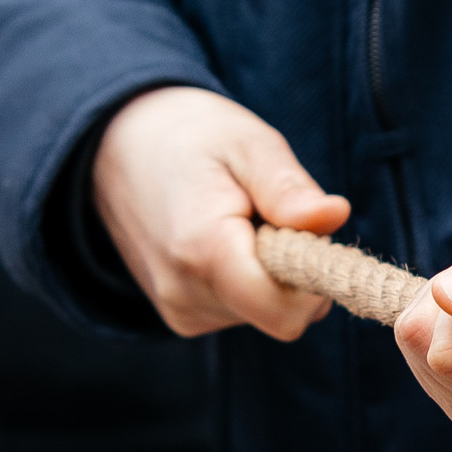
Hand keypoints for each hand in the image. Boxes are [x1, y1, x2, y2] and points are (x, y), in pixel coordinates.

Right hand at [94, 86, 349, 338]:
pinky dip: (253, 278)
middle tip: (275, 214)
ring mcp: (179, 310)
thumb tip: (335, 216)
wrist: (116, 146)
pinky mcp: (181, 315)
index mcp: (203, 251)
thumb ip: (288, 188)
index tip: (314, 232)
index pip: (285, 312)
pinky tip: (229, 239)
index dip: (317, 278)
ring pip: (267, 312)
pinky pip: (244, 310)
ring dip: (274, 271)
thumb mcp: (247, 143)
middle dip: (300, 270)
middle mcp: (185, 293)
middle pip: (282, 313)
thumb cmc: (192, 136)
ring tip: (243, 219)